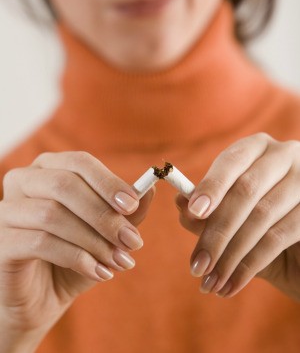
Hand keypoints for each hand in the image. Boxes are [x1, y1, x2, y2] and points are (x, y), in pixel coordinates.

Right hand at [0, 151, 153, 341]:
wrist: (42, 297)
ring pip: (53, 214)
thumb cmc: (75, 256)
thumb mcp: (106, 233)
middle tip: (132, 241)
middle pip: (65, 185)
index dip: (108, 182)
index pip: (80, 163)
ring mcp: (6, 210)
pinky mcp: (0, 241)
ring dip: (94, 240)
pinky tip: (99, 272)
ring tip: (120, 262)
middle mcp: (23, 181)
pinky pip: (41, 242)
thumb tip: (149, 190)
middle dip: (104, 215)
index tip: (133, 205)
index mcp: (49, 169)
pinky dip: (77, 257)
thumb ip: (126, 212)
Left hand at [176, 133, 299, 299]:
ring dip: (230, 254)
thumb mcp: (230, 217)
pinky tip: (231, 284)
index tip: (191, 212)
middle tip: (197, 265)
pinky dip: (250, 264)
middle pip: (246, 190)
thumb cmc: (258, 226)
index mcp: (257, 149)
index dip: (212, 185)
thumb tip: (181, 203)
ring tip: (210, 282)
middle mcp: (284, 156)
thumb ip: (206, 210)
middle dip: (217, 231)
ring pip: (261, 216)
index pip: (232, 160)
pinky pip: (279, 237)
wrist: (298, 253)